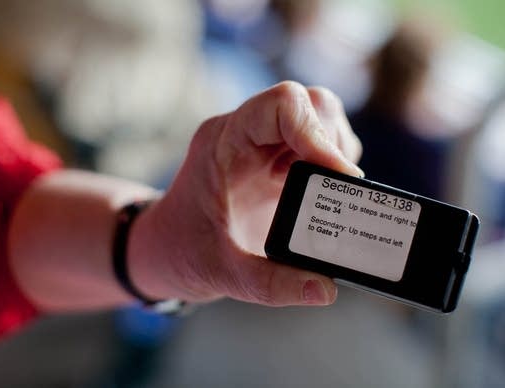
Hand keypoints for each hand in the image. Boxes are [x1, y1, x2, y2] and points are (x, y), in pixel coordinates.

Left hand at [129, 81, 362, 306]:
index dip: (316, 132)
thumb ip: (269, 284)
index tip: (339, 175)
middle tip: (337, 189)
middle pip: (308, 104)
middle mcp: (245, 133)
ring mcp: (262, 145)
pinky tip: (321, 198)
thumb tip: (325, 289)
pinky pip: (318, 144)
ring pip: (319, 118)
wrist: (165, 248)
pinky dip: (332, 167)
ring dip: (337, 153)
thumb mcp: (219, 273)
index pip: (279, 105)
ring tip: (327, 195)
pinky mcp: (277, 161)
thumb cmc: (180, 251)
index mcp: (223, 143)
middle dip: (333, 143)